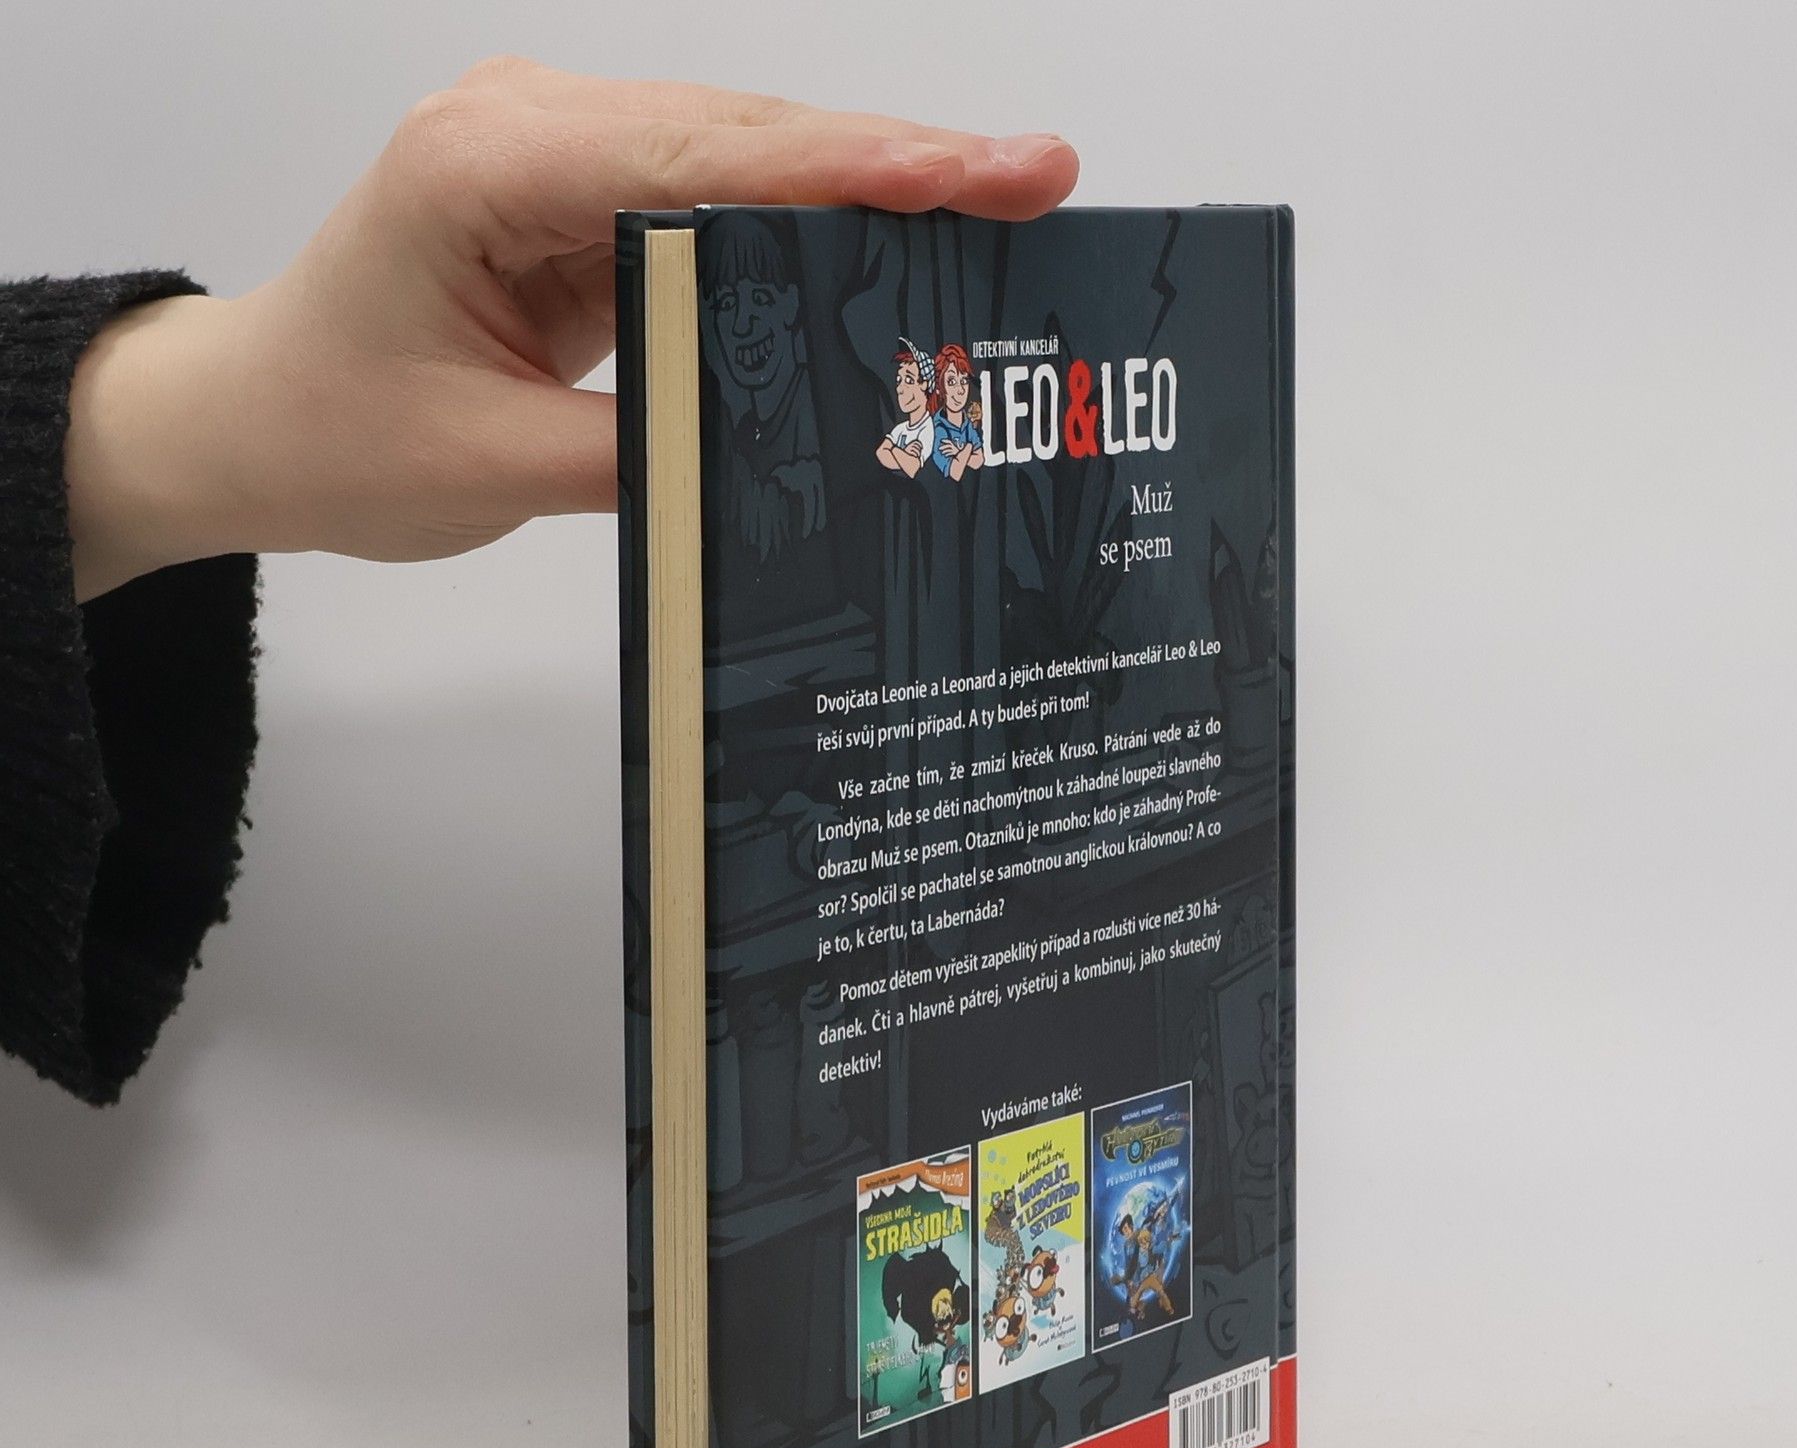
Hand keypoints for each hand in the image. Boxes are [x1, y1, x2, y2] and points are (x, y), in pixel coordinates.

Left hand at [64, 59, 1077, 600]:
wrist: (257, 419)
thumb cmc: (336, 434)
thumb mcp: (490, 467)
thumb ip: (639, 451)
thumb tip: (784, 444)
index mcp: (482, 170)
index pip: (699, 160)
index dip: (847, 167)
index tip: (970, 172)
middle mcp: (528, 130)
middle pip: (744, 132)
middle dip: (898, 157)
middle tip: (1038, 177)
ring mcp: (560, 153)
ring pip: (744, 153)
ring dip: (869, 183)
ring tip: (1001, 203)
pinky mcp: (587, 197)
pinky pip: (717, 199)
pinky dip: (810, 222)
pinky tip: (898, 240)